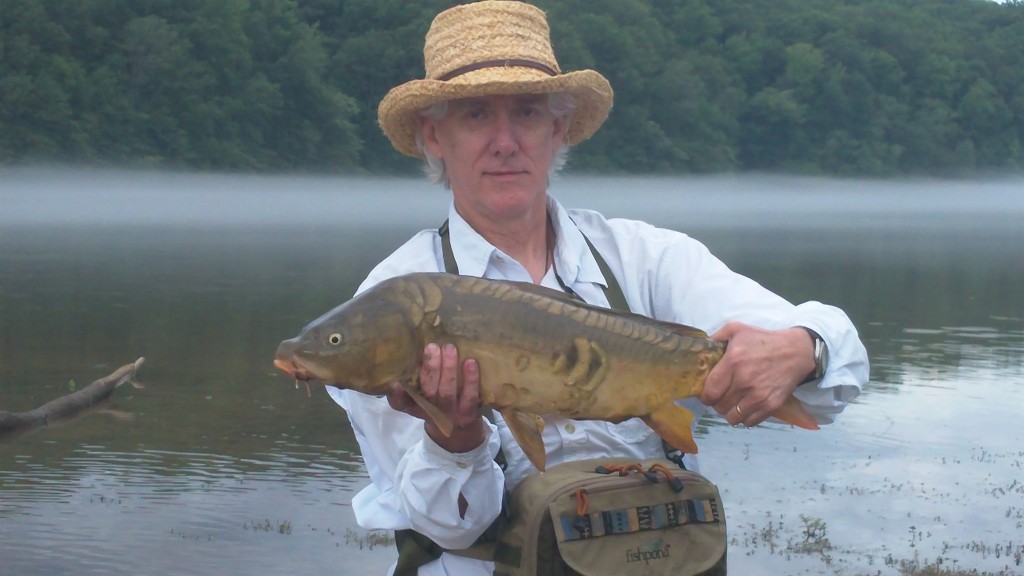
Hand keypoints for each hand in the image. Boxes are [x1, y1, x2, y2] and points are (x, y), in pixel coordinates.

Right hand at [387, 343, 485, 452]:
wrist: (461, 431)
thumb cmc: (438, 403)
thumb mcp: (423, 395)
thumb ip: (416, 379)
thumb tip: (417, 351)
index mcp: (415, 406)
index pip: (400, 403)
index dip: (397, 395)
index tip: (395, 382)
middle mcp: (431, 411)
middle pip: (428, 391)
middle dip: (430, 368)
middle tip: (432, 347)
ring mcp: (450, 414)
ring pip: (447, 392)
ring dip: (448, 369)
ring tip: (449, 348)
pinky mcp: (468, 413)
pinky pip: (470, 396)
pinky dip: (470, 379)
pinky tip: (470, 362)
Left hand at [699, 322, 814, 426]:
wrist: (796, 351)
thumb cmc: (764, 340)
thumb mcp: (737, 329)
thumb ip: (716, 337)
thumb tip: (703, 349)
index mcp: (733, 362)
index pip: (710, 391)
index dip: (705, 396)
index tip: (708, 395)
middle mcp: (744, 381)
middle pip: (720, 406)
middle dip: (717, 404)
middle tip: (722, 397)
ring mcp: (759, 395)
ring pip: (733, 418)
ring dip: (730, 413)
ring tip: (733, 404)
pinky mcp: (771, 405)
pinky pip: (750, 422)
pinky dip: (745, 418)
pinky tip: (746, 407)